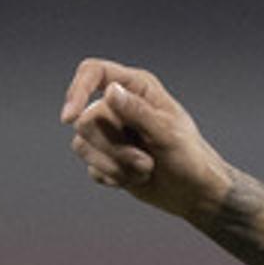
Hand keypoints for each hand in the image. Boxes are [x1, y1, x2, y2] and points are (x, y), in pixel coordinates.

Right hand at [61, 59, 231, 220]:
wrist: (193, 192)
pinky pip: (91, 168)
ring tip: (144, 169)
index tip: (69, 118)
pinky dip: (113, 177)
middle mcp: (119, 105)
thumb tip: (110, 90)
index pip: (94, 72)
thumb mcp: (167, 133)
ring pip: (83, 146)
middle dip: (114, 148)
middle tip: (146, 161)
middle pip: (86, 120)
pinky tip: (135, 179)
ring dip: (115, 165)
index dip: (77, 90)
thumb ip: (138, 111)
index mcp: (136, 87)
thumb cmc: (189, 157)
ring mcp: (111, 132)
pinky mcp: (106, 158)